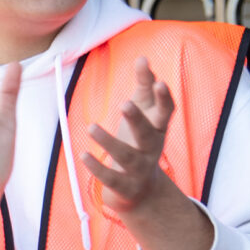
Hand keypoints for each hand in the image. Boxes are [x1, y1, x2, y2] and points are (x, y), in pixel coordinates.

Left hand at [81, 55, 214, 249]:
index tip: (158, 82)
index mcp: (158, 129)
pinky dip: (98, 168)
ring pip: (126, 156)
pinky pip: (111, 177)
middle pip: (147, 134)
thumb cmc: (140, 143)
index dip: (163, 98)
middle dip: (138, 119)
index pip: (166, 112)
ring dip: (109, 142)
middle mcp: (152, 149)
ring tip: (91, 127)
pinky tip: (84, 155)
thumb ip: (144, 87)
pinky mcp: (125, 187)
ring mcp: (140, 169)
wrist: (143, 192)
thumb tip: (143, 58)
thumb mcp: (144, 115)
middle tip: (125, 103)